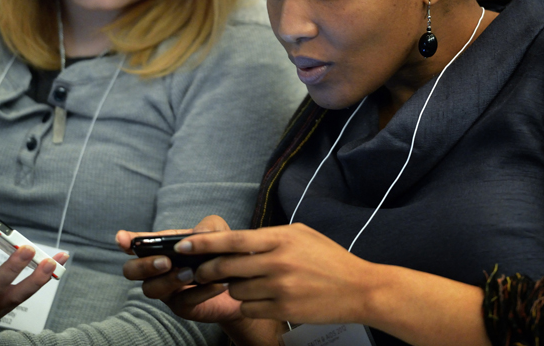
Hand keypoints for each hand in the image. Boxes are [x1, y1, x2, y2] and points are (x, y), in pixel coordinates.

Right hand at [117, 215, 244, 324]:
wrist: (240, 281)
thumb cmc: (221, 252)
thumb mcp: (219, 232)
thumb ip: (209, 226)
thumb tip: (200, 234)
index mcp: (161, 247)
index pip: (137, 244)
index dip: (126, 241)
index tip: (121, 239)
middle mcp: (157, 270)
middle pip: (131, 271)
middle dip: (143, 266)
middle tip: (165, 261)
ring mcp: (167, 290)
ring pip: (151, 290)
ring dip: (168, 280)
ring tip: (190, 272)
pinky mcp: (182, 307)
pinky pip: (183, 302)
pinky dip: (200, 292)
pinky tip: (217, 284)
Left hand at [177, 222, 374, 324]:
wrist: (360, 289)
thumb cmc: (329, 259)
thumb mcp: (301, 235)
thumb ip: (269, 236)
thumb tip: (236, 240)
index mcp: (280, 238)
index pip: (232, 239)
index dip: (203, 243)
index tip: (183, 245)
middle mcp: (277, 261)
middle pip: (226, 266)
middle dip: (206, 270)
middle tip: (199, 271)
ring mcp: (280, 286)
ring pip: (235, 290)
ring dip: (233, 288)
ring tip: (248, 284)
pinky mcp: (283, 308)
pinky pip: (248, 308)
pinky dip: (248, 304)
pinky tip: (261, 299)